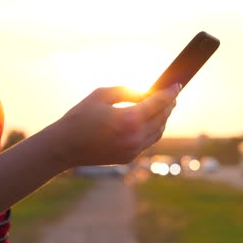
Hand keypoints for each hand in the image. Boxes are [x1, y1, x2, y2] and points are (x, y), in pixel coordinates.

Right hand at [51, 84, 179, 166]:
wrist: (64, 147)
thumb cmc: (80, 116)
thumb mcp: (101, 95)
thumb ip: (127, 91)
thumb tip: (146, 93)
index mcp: (129, 119)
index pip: (158, 103)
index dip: (170, 93)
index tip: (178, 85)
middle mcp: (135, 137)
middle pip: (162, 118)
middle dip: (169, 105)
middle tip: (172, 94)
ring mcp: (133, 150)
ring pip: (158, 132)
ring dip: (163, 118)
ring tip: (163, 106)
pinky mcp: (129, 157)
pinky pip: (148, 141)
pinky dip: (153, 129)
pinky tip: (151, 121)